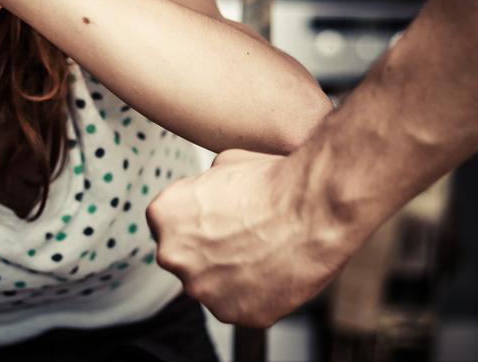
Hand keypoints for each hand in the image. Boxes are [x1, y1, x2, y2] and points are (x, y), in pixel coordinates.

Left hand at [147, 149, 355, 326]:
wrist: (314, 209)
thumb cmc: (273, 183)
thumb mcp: (225, 163)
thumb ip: (203, 186)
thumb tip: (208, 191)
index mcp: (163, 215)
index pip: (170, 225)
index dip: (199, 220)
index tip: (222, 218)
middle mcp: (173, 256)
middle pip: (187, 258)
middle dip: (210, 250)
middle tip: (245, 235)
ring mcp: (203, 290)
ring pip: (212, 286)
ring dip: (232, 274)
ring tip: (265, 252)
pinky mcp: (234, 314)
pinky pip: (240, 306)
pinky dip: (256, 294)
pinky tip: (275, 271)